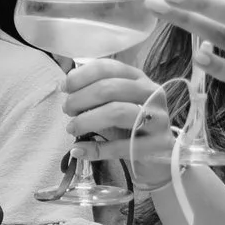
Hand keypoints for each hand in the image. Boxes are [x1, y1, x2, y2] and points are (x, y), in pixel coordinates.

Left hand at [59, 56, 177, 198]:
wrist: (160, 156)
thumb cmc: (132, 125)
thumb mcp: (117, 102)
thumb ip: (96, 92)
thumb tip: (65, 84)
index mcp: (139, 78)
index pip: (108, 68)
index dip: (81, 76)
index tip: (64, 88)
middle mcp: (152, 94)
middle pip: (109, 88)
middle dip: (80, 98)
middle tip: (67, 110)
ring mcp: (158, 119)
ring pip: (116, 112)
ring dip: (86, 120)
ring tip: (72, 128)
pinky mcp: (158, 145)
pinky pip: (121, 147)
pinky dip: (95, 149)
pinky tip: (79, 149)